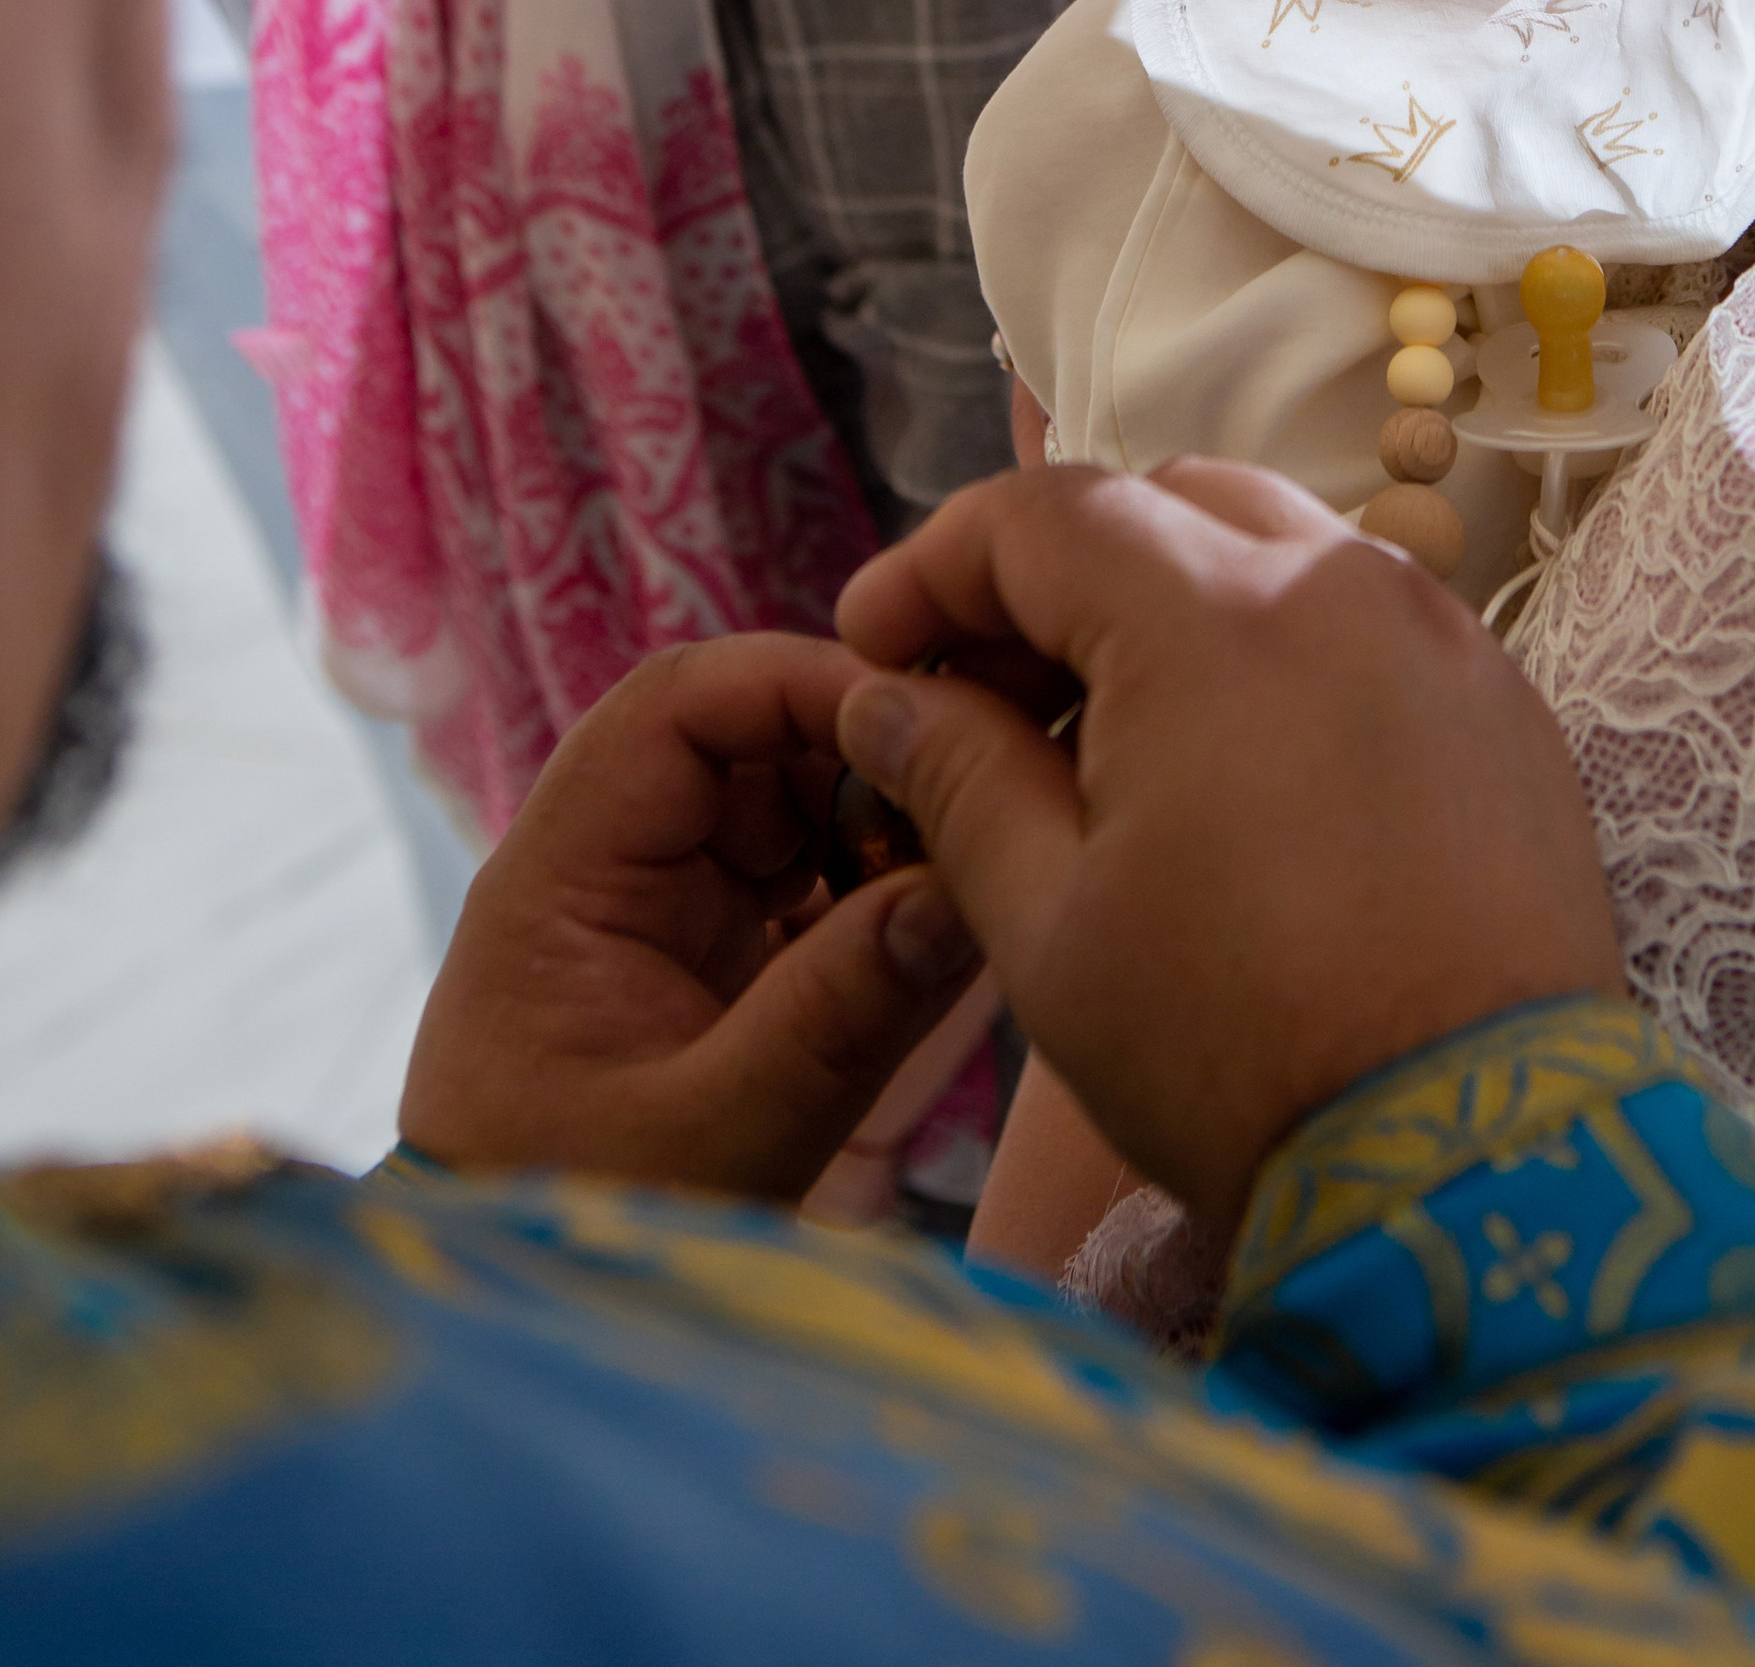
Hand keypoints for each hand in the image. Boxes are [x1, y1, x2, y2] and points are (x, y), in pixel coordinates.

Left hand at [400, 634, 983, 1202]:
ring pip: (783, 804)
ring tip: (962, 871)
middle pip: (743, 740)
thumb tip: (962, 896)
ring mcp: (656, 915)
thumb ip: (836, 1016)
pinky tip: (932, 927)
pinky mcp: (702, 963)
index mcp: (561, 878)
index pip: (676, 705)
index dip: (799, 682)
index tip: (918, 715)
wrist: (522, 1336)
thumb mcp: (715, 1136)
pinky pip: (797, 879)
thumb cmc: (580, 1233)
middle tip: (968, 801)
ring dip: (874, 820)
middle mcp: (604, 871)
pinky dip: (868, 889)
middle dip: (860, 752)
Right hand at [834, 461, 1623, 1248]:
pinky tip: (1234, 776)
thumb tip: (889, 702)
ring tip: (1102, 739)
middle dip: (1053, 576)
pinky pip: (1365, 626)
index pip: (1043, 515)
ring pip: (1274, 551)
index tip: (875, 645)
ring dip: (1169, 607)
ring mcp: (1442, 639)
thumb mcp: (1049, 927)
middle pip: (1163, 506)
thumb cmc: (1239, 1053)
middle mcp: (1343, 584)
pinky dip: (1278, 657)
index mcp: (1217, 616)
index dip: (936, 567)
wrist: (1478, 1168)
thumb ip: (958, 779)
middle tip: (979, 692)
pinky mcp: (1504, 709)